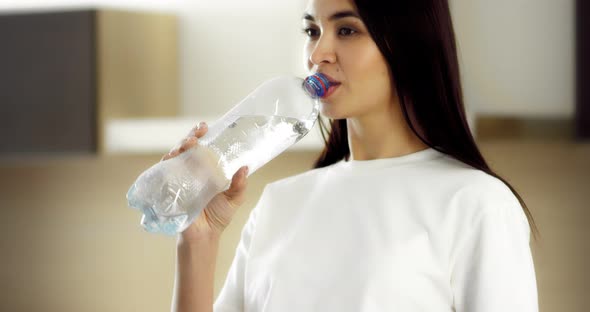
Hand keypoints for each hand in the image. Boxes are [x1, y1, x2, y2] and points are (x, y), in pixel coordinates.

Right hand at [161, 122, 248, 242]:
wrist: (203, 236)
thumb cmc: (218, 217)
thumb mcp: (234, 199)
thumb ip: (240, 185)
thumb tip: (245, 167)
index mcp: (207, 169)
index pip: (203, 147)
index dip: (201, 134)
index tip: (205, 127)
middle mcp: (191, 170)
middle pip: (187, 147)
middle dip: (190, 137)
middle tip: (196, 136)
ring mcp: (179, 178)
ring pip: (175, 156)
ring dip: (178, 147)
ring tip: (187, 146)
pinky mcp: (169, 187)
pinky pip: (164, 171)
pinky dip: (167, 162)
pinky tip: (172, 157)